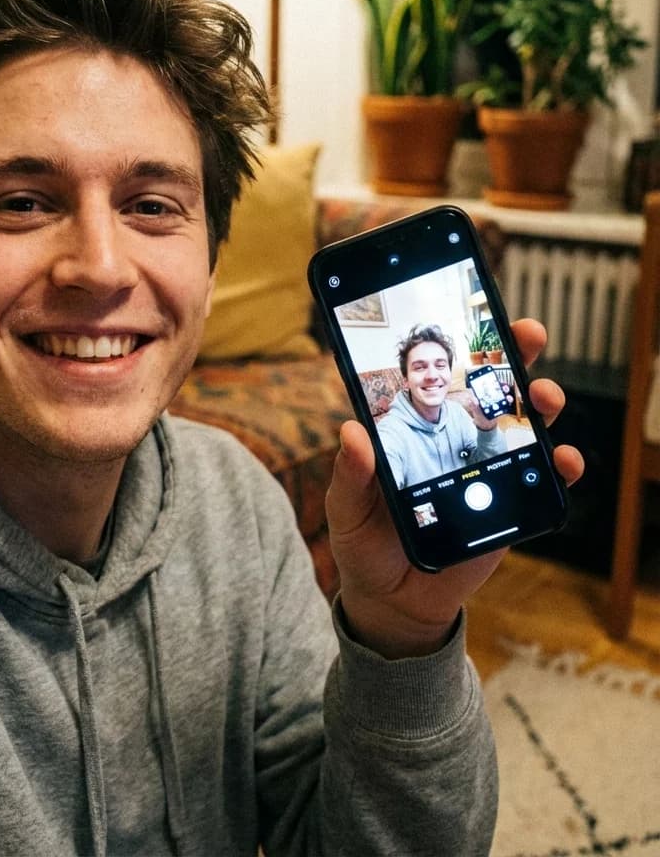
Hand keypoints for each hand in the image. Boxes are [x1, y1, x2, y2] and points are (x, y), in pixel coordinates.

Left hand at [326, 318, 583, 659]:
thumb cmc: (365, 542)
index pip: (439, 378)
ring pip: (524, 425)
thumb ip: (351, 474)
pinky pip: (541, 479)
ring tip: (545, 397)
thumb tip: (351, 432)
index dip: (458, 346)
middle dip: (514, 356)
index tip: (474, 314)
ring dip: (541, 403)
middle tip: (528, 335)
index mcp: (413, 432)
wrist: (393, 598)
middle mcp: (454, 441)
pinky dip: (560, 466)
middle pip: (490, 389)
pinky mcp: (507, 503)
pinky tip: (564, 459)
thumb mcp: (347, 508)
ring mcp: (485, 470)